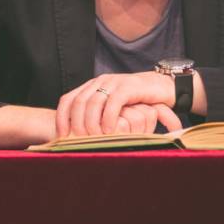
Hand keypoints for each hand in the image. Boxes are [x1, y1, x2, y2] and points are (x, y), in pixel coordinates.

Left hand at [55, 72, 177, 136]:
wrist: (162, 87)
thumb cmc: (136, 103)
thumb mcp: (112, 108)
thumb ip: (96, 116)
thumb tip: (77, 136)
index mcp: (91, 86)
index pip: (68, 100)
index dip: (61, 118)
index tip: (61, 136)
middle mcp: (99, 82)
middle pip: (78, 102)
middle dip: (75, 123)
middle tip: (78, 140)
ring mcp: (113, 83)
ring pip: (93, 103)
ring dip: (91, 123)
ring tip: (93, 138)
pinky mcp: (127, 87)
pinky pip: (113, 102)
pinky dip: (108, 118)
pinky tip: (109, 131)